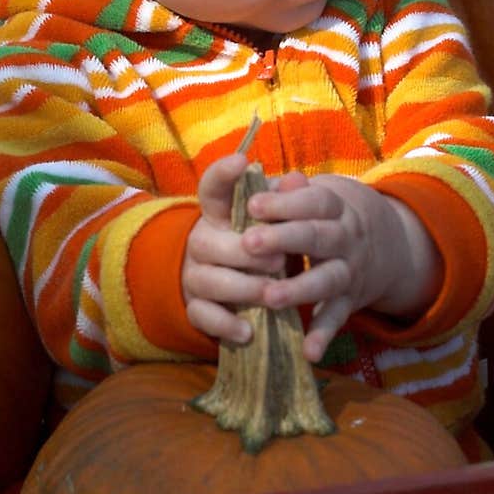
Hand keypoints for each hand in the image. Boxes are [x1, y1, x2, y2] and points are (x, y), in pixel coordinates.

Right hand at [181, 153, 287, 345]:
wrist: (235, 285)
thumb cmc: (258, 245)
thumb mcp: (272, 222)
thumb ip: (284, 202)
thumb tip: (297, 179)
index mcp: (218, 214)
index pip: (212, 187)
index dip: (223, 174)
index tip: (242, 161)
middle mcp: (201, 241)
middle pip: (211, 241)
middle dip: (245, 251)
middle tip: (279, 260)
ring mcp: (196, 276)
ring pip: (210, 281)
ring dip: (242, 288)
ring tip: (271, 294)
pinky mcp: (197, 307)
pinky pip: (203, 317)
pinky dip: (225, 325)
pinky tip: (248, 332)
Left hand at [242, 173, 441, 361]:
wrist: (386, 243)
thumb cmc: (328, 216)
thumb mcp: (315, 196)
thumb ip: (287, 191)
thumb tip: (260, 174)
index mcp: (335, 207)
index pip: (313, 201)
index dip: (285, 203)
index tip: (253, 205)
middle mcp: (346, 238)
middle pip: (319, 236)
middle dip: (285, 239)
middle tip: (249, 244)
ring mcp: (349, 272)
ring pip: (327, 280)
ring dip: (300, 289)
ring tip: (269, 296)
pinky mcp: (349, 302)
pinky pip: (337, 319)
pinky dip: (324, 336)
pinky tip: (309, 352)